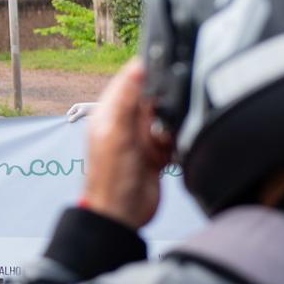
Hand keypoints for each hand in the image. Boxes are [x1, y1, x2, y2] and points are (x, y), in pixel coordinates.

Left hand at [79, 60, 174, 229]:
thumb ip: (128, 101)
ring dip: (169, 130)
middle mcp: (125, 121)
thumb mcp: (118, 134)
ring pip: (167, 117)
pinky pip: (173, 137)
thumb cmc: (111, 179)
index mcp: (110, 112)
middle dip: (164, 108)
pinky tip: (164, 157)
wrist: (121, 215)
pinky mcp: (155, 152)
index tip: (166, 73)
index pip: (131, 77)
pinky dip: (173, 145)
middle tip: (158, 125)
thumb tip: (138, 68)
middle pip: (154, 97)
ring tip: (158, 145)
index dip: (148, 71)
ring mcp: (141, 137)